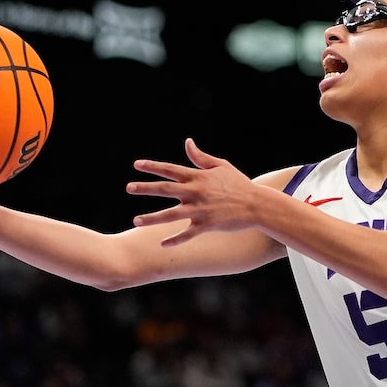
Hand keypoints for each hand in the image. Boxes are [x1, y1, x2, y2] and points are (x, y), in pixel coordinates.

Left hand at [126, 138, 258, 245]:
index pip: (171, 169)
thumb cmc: (238, 184)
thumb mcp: (221, 166)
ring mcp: (201, 210)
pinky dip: (175, 239)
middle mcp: (196, 192)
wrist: (257, 204)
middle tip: (129, 188)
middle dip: (145, 188)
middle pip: (165, 190)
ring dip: (152, 218)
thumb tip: (187, 142)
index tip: (136, 165)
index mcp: (198, 177)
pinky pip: (188, 234)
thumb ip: (201, 157)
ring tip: (136, 221)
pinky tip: (162, 244)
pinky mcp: (208, 225)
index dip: (153, 166)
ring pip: (171, 215)